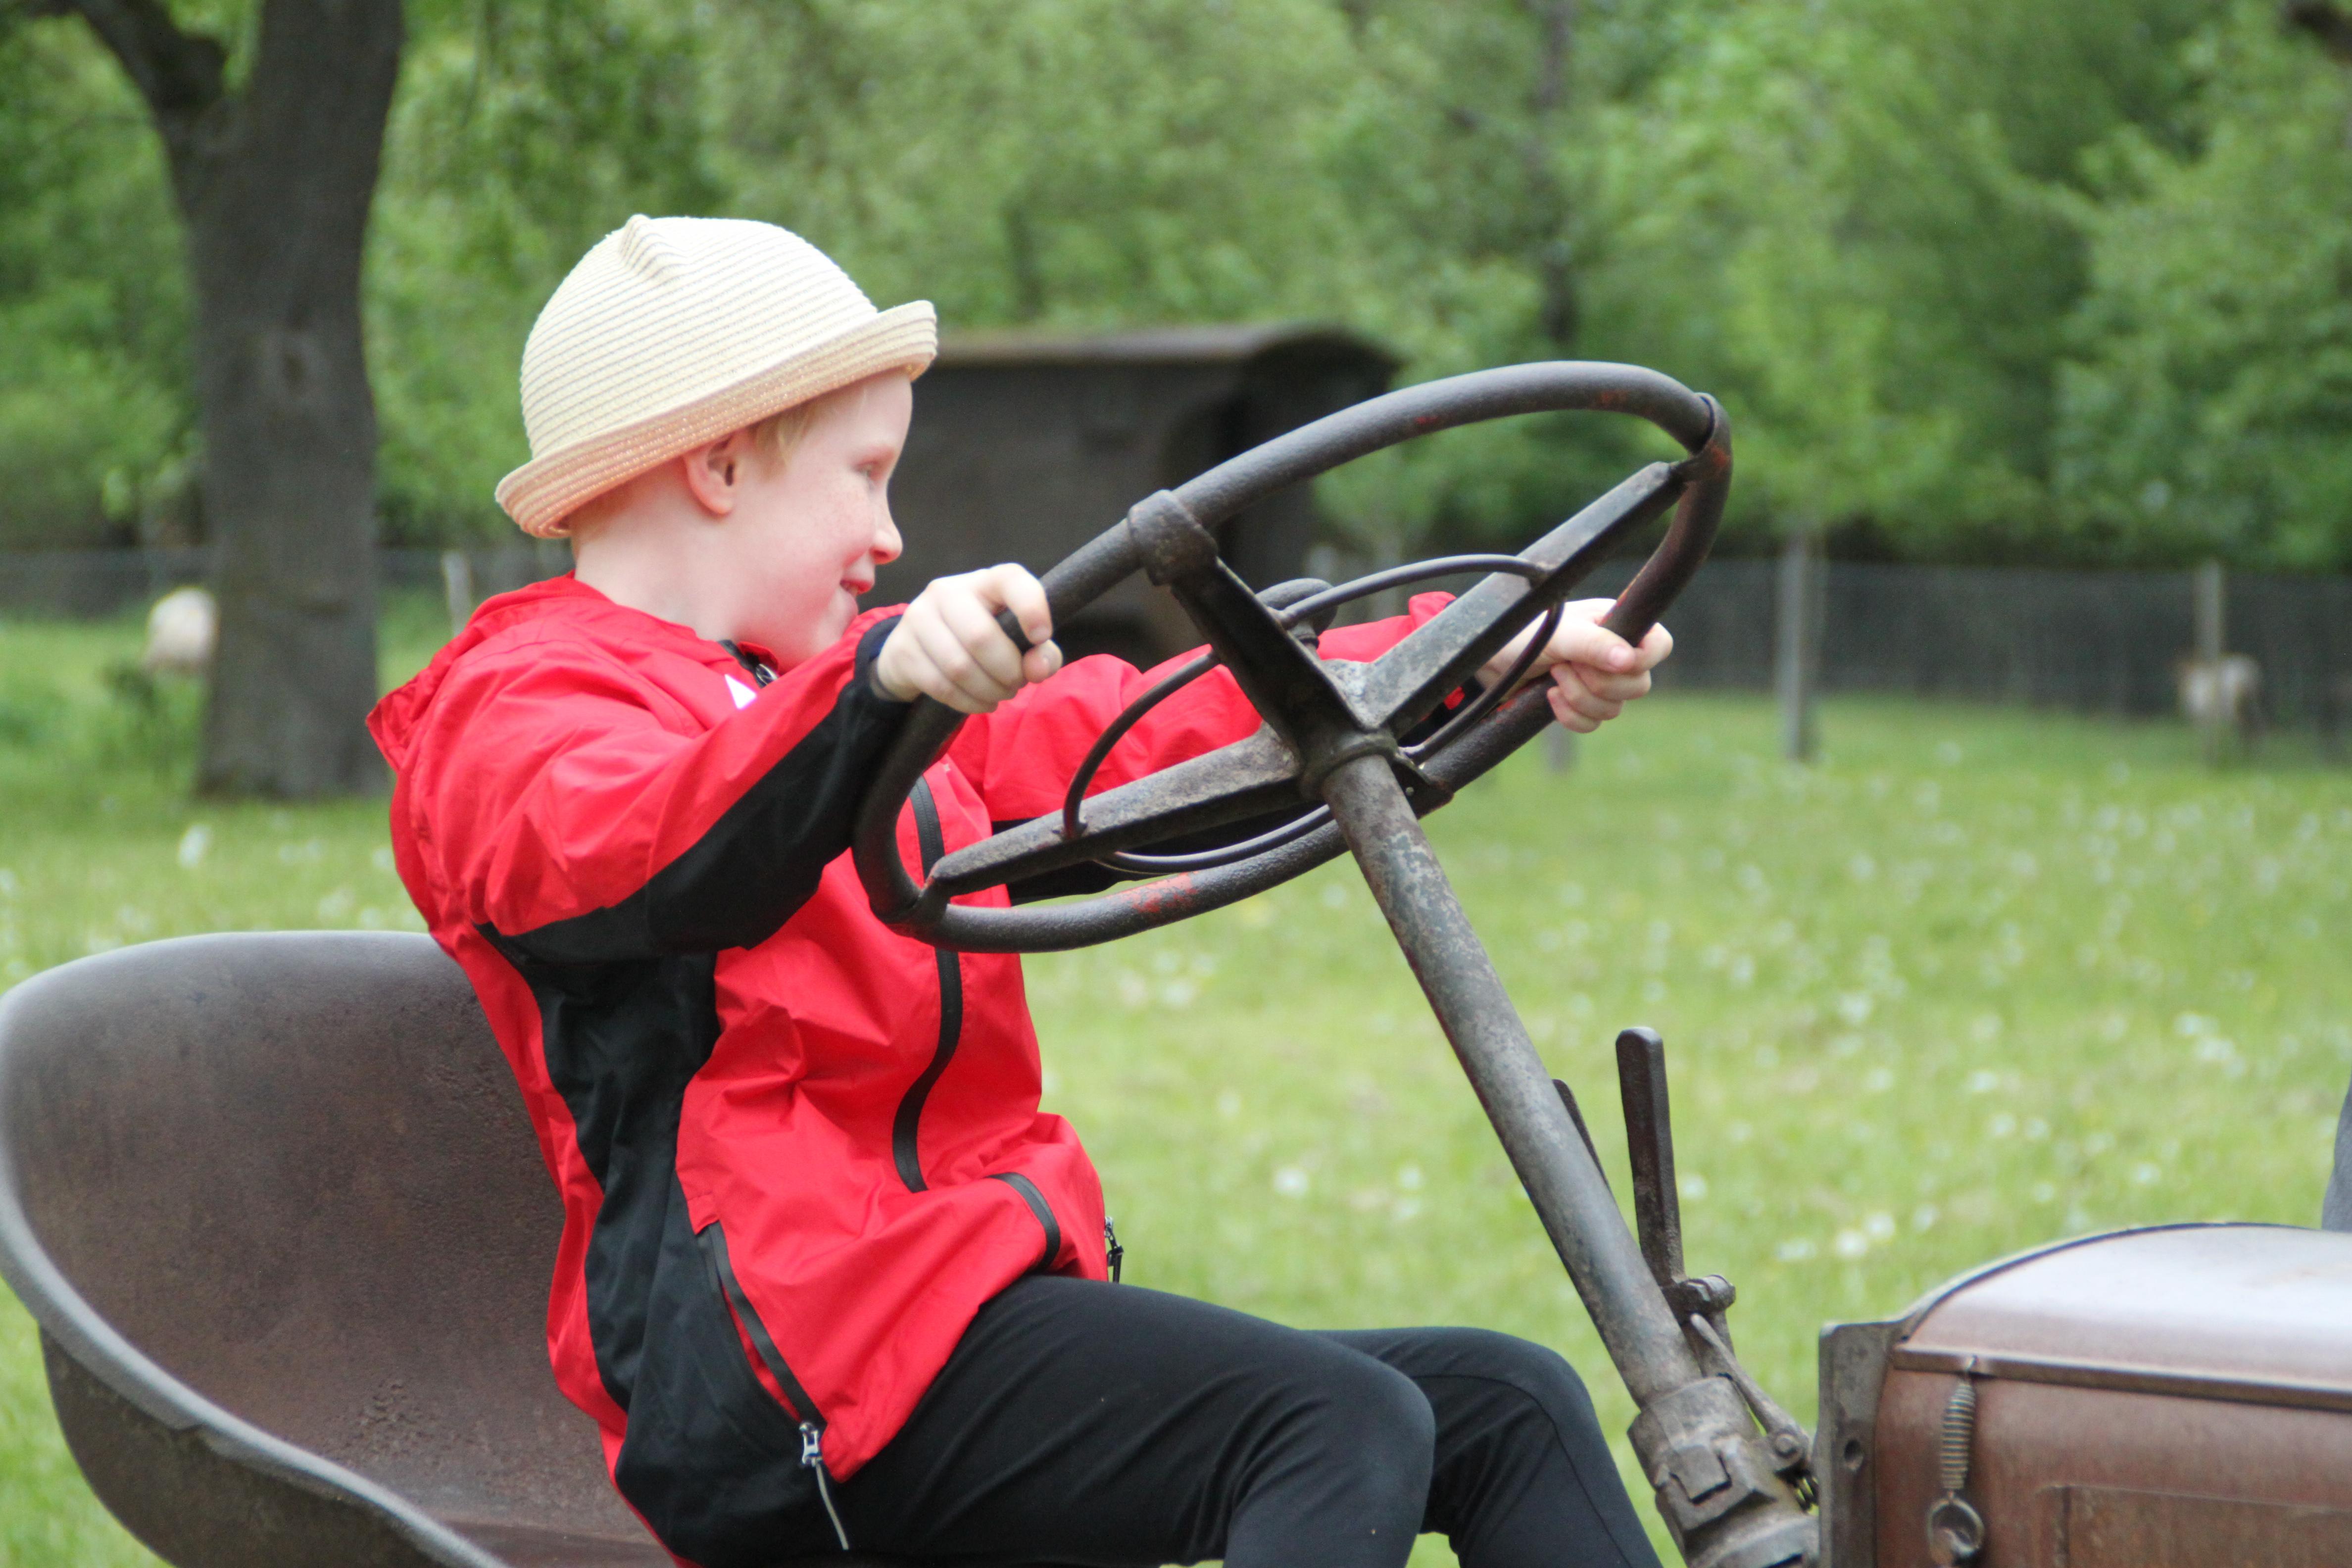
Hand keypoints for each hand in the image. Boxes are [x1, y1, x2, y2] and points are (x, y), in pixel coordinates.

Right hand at [874, 564, 1062, 712]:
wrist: (919, 651)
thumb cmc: (981, 641)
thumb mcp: (1017, 642)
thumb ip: (1042, 653)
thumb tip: (1038, 669)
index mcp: (983, 581)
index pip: (1010, 580)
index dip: (1030, 608)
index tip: (1041, 637)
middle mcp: (946, 591)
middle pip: (981, 637)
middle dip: (1008, 672)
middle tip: (1016, 683)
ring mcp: (918, 617)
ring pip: (959, 667)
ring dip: (989, 691)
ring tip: (1000, 694)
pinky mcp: (902, 649)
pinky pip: (941, 686)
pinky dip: (969, 702)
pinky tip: (981, 702)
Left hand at [1477, 598, 1672, 733]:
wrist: (1489, 660)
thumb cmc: (1523, 634)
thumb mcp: (1559, 634)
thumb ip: (1594, 644)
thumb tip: (1630, 661)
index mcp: (1618, 625)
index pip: (1660, 645)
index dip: (1644, 659)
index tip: (1617, 661)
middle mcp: (1613, 652)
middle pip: (1639, 685)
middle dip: (1600, 683)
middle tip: (1567, 666)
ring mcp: (1599, 680)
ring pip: (1615, 708)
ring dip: (1581, 698)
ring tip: (1553, 676)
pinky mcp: (1580, 703)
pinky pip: (1594, 723)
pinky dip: (1572, 717)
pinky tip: (1549, 697)